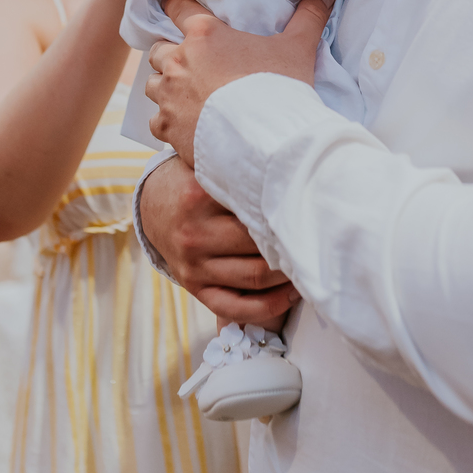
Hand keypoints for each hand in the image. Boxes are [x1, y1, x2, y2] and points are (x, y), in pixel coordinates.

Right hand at [140, 154, 299, 323]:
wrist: (152, 204)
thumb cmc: (194, 180)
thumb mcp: (206, 164)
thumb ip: (238, 166)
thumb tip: (292, 171)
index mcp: (198, 197)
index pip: (254, 208)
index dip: (288, 213)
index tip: (314, 212)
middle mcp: (194, 233)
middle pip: (258, 246)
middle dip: (292, 245)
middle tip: (319, 239)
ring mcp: (193, 264)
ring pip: (254, 278)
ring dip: (288, 275)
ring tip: (309, 263)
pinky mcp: (194, 287)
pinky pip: (235, 307)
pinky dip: (269, 306)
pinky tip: (290, 293)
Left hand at [145, 0, 334, 165]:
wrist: (266, 143)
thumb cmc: (279, 89)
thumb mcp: (298, 48)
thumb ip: (309, 16)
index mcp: (204, 34)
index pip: (176, 6)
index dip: (173, 3)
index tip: (169, 2)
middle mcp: (179, 60)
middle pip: (159, 48)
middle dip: (170, 54)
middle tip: (191, 64)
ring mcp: (169, 95)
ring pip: (152, 84)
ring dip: (166, 87)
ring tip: (188, 97)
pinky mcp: (167, 127)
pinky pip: (157, 120)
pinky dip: (169, 122)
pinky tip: (187, 127)